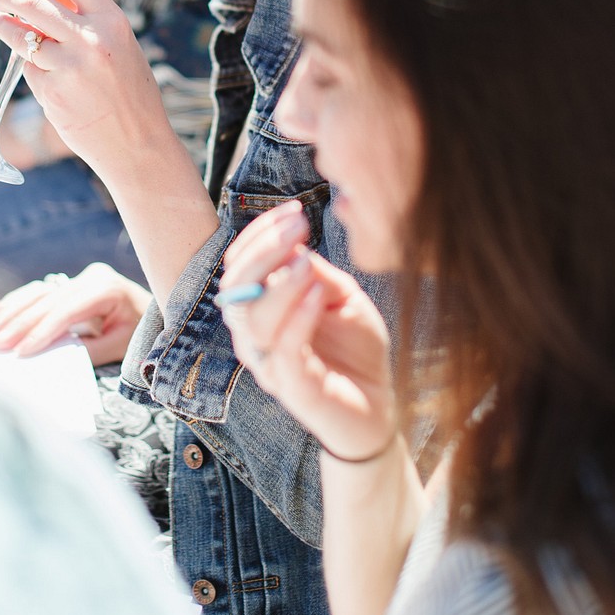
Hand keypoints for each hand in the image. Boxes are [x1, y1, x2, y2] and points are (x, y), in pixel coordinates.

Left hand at [0, 0, 171, 183]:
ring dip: (2, 25)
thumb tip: (50, 1)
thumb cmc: (130, 94)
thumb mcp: (122, 46)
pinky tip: (43, 77)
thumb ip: (91, 24)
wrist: (137, 144)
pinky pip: (29, 69)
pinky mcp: (51, 91)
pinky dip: (30, 68)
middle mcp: (91, 39)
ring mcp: (69, 66)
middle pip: (34, 1)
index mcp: (112, 20)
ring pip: (21, 35)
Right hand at [0, 262, 150, 365]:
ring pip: (40, 292)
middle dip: (19, 324)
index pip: (66, 311)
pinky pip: (42, 291)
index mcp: (107, 288)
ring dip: (12, 312)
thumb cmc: (143, 333)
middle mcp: (93, 277)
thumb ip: (88, 350)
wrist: (162, 313)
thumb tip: (50, 356)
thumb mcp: (120, 346)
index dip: (41, 331)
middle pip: (48, 300)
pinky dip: (19, 303)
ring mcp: (82, 277)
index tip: (20, 352)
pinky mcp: (74, 283)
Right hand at [220, 200, 398, 461]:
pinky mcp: (294, 390)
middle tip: (299, 225)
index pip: (238, 267)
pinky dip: (297, 316)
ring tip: (309, 260)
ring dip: (279, 282)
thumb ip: (314, 271)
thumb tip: (292, 240)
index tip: (293, 211)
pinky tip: (317, 293)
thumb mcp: (339, 295)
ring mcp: (271, 366)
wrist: (380, 403)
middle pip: (234, 290)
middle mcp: (254, 338)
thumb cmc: (355, 348)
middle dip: (263, 250)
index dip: (258, 235)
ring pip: (252, 320)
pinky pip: (283, 350)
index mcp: (259, 312)